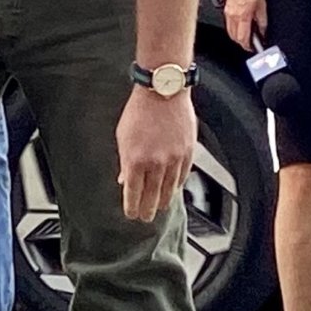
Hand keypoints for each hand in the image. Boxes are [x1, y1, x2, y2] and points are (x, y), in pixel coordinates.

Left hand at [114, 84, 196, 223]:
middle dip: (147, 210)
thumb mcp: (123, 138)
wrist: (163, 93)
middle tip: (145, 217)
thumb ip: (125, 162)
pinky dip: (176, 186)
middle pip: (152, 197)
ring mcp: (174, 159)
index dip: (132, 208)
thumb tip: (124, 181)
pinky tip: (172, 190)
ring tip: (159, 207)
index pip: (133, 194)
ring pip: (169, 190)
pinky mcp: (188, 152)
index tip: (131, 214)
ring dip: (163, 201)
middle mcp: (156, 163)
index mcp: (136, 161)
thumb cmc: (139, 112)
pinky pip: (183, 176)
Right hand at [220, 0, 264, 50]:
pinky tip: (240, 23)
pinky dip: (234, 26)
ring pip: (229, 30)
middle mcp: (233, 16)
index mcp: (243, 16)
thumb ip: (262, 19)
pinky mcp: (226, 7)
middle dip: (241, 42)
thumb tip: (263, 29)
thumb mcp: (262, 4)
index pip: (243, 38)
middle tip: (249, 42)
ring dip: (236, 35)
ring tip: (245, 33)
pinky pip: (228, 22)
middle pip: (234, 36)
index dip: (247, 45)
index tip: (252, 47)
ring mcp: (227, 12)